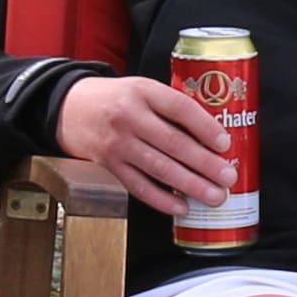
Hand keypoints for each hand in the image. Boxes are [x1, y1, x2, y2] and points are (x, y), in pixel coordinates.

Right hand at [54, 73, 232, 221]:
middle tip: (228, 177)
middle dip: (205, 163)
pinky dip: (162, 199)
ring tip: (214, 196)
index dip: (205, 127)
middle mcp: (129, 116)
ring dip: (190, 185)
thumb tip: (212, 135)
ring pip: (159, 168)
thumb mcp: (141, 89)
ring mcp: (117, 143)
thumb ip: (170, 107)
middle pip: (173, 142)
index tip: (225, 143)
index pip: (180, 108)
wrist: (68, 108)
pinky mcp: (108, 165)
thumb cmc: (115, 99)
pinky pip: (139, 186)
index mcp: (143, 91)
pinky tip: (182, 207)